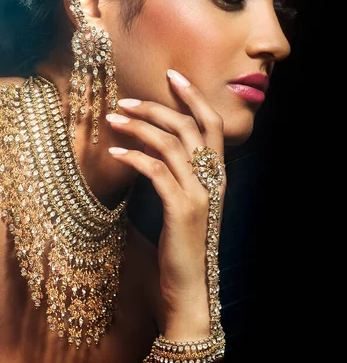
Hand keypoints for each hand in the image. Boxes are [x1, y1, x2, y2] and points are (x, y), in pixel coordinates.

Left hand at [106, 69, 225, 326]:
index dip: (194, 97)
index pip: (212, 125)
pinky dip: (135, 156)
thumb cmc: (184, 246)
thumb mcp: (186, 205)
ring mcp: (199, 193)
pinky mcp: (181, 208)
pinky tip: (115, 152)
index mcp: (217, 176)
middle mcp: (213, 180)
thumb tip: (153, 148)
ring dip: (140, 126)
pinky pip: (156, 170)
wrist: (190, 287)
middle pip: (191, 126)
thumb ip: (178, 176)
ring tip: (113, 118)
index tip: (172, 76)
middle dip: (158, 106)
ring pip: (172, 143)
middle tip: (126, 100)